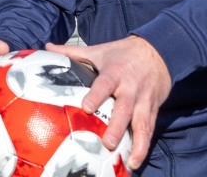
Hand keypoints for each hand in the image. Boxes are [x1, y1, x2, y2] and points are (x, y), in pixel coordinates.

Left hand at [46, 36, 170, 170]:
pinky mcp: (153, 109)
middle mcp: (131, 88)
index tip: (86, 108)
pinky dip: (144, 145)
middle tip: (108, 143)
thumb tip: (48, 46)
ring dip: (136, 143)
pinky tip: (136, 160)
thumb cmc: (122, 53)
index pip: (105, 84)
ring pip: (141, 123)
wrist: (158, 51)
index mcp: (115, 72)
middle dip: (117, 127)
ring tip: (129, 161)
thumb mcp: (99, 50)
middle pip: (124, 109)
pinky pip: (150, 129)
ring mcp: (144, 100)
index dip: (96, 95)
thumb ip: (73, 51)